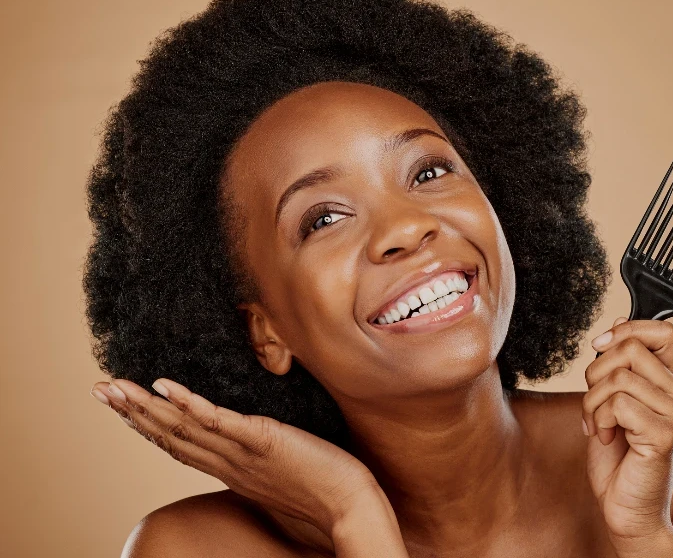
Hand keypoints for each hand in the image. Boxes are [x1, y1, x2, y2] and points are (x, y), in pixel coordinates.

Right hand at [90, 377, 387, 552]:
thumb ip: (260, 455)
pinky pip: (220, 421)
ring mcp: (241, 453)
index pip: (181, 445)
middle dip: (133, 413)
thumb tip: (253, 440)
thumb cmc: (323, 488)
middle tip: (101, 389)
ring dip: (146, 406)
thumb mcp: (281, 469)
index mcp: (231, 469)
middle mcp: (228, 463)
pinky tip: (166, 386)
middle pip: (171, 435)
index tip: (124, 406)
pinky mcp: (261, 441)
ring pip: (184, 427)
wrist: (350, 506)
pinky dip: (190, 403)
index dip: (149, 426)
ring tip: (115, 387)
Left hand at [583, 317, 672, 553]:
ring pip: (619, 377)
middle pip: (630, 347)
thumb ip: (618, 366)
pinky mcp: (665, 434)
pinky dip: (600, 419)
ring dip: (593, 403)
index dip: (627, 329)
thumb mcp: (611, 402)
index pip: (663, 331)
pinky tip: (608, 438)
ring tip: (600, 426)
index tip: (601, 347)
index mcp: (671, 385)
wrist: (627, 510)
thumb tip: (618, 323)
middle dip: (596, 373)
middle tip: (594, 404)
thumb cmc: (619, 462)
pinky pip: (619, 404)